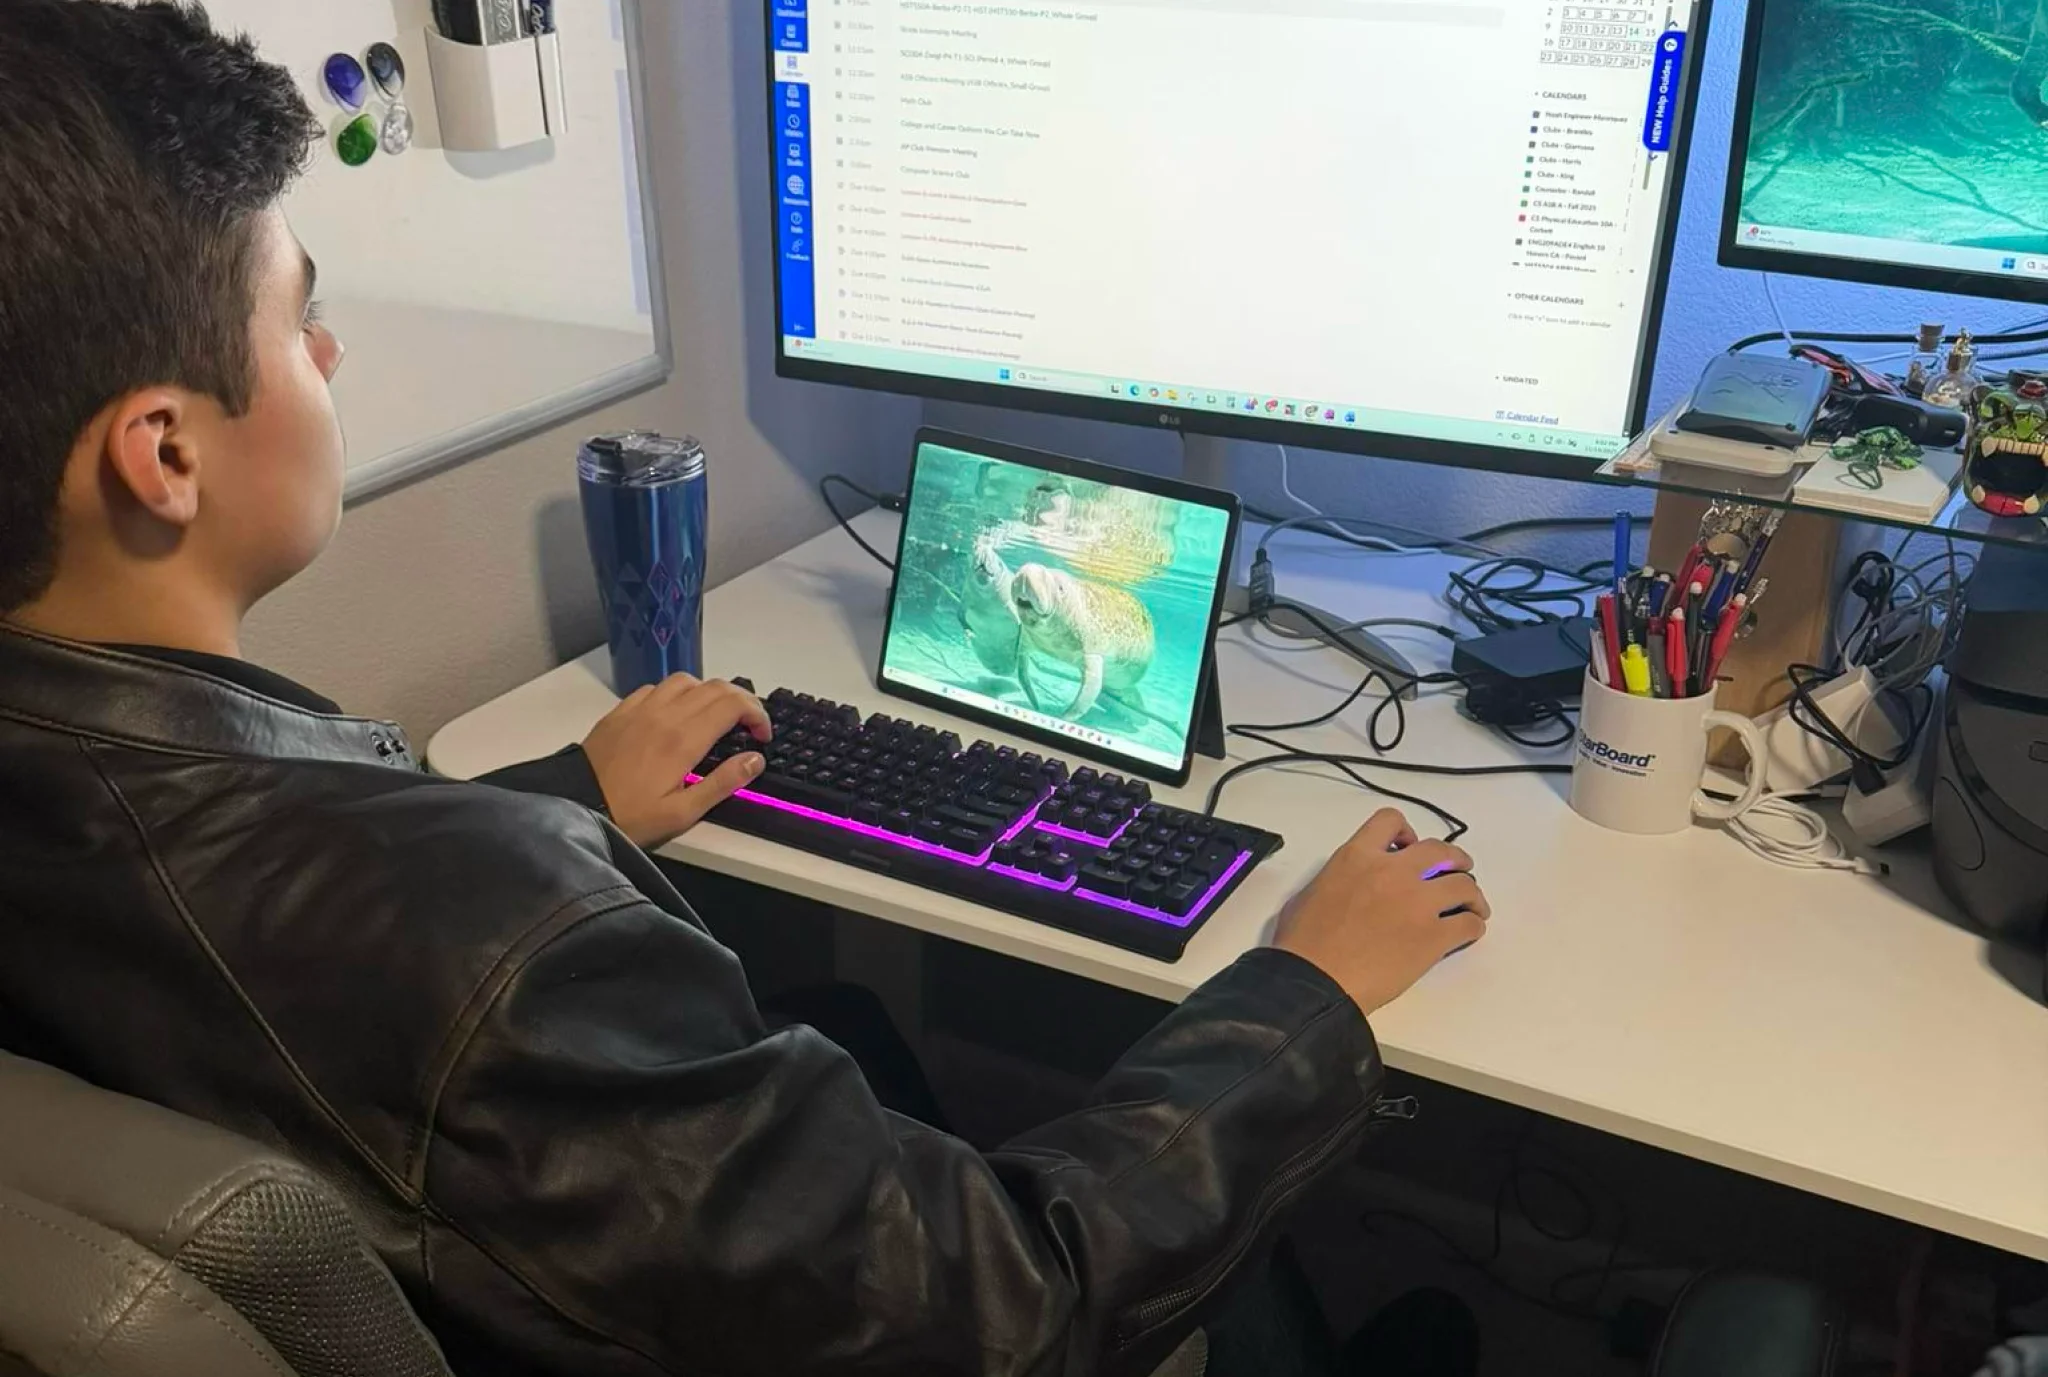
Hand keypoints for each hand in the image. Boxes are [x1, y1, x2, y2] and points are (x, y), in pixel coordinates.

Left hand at [581, 675, 771, 847]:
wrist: (574, 807)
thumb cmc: (629, 816)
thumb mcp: (683, 813)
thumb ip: (723, 783)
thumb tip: (755, 760)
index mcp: (684, 739)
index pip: (734, 705)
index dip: (757, 714)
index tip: (761, 737)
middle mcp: (665, 714)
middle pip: (716, 686)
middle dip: (742, 701)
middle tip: (748, 726)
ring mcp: (641, 708)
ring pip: (687, 680)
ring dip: (710, 692)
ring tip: (715, 717)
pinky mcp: (622, 710)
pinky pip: (657, 687)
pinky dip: (677, 694)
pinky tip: (676, 714)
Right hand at [1274, 809, 1489, 1015]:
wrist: (1314, 982)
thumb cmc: (1301, 944)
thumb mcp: (1311, 892)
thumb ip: (1341, 877)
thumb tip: (1353, 885)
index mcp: (1357, 857)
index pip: (1391, 821)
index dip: (1406, 832)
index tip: (1408, 848)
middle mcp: (1392, 872)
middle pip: (1440, 851)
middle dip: (1454, 860)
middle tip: (1457, 873)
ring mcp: (1418, 903)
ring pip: (1464, 884)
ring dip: (1471, 895)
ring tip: (1472, 907)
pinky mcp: (1433, 937)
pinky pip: (1469, 923)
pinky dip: (1473, 926)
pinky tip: (1467, 933)